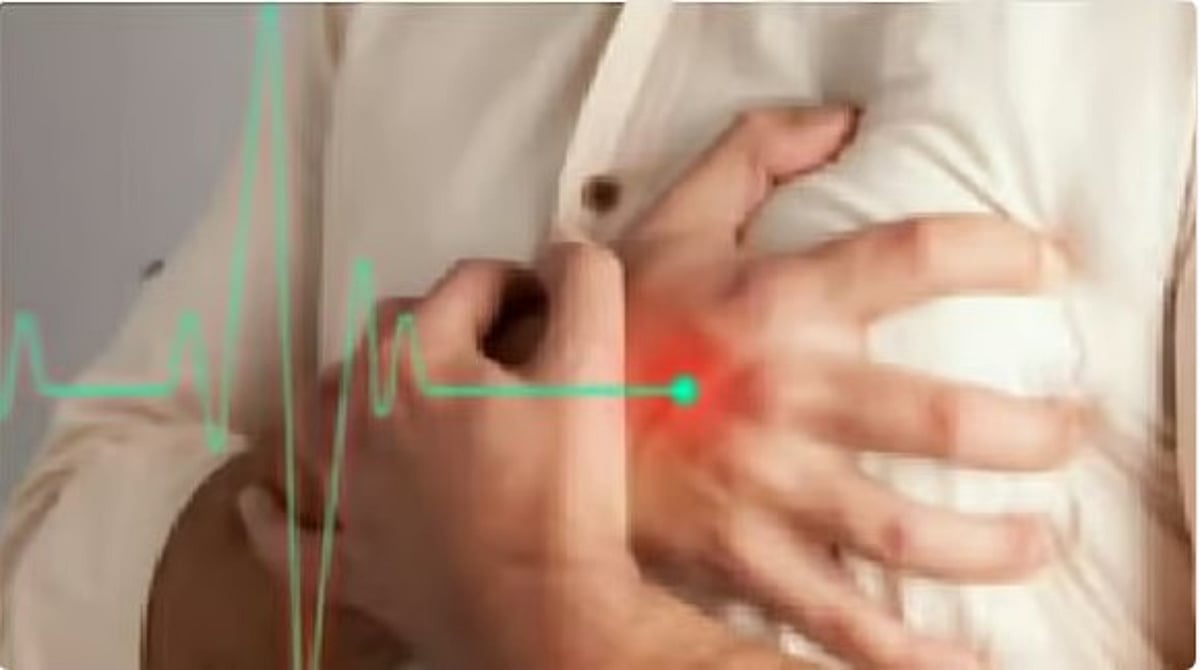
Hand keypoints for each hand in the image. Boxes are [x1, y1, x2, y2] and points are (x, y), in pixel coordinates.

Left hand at [239, 244, 641, 669]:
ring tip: (386, 391)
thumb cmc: (563, 489)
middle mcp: (358, 412)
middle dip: (442, 324)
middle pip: (388, 333)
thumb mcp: (591, 367)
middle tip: (500, 351)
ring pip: (320, 414)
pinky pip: (289, 538)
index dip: (520, 284)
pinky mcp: (346, 563)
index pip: (468, 284)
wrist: (541, 614)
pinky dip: (273, 518)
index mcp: (414, 356)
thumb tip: (565, 246)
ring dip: (348, 391)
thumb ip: (583, 285)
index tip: (553, 307)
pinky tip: (259, 501)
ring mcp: (343, 491)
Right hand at [618, 107, 1081, 668]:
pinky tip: (957, 661)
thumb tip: (842, 122)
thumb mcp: (672, 222)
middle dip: (1035, 433)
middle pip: (946, 419)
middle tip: (1068, 433)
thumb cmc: (612, 324)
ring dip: (995, 547)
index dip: (1002, 253)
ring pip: (906, 532)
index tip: (1050, 269)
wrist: (526, 421)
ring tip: (1038, 541)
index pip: (916, 257)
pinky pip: (832, 618)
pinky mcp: (737, 555)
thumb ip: (754, 157)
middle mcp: (782, 395)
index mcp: (773, 301)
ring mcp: (762, 486)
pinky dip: (900, 653)